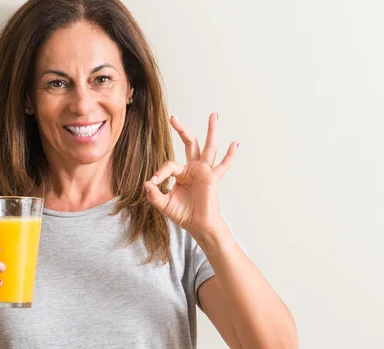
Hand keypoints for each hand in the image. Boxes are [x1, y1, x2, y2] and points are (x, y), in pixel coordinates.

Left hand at [144, 113, 237, 241]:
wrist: (198, 226)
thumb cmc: (184, 214)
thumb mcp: (164, 204)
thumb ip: (155, 194)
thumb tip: (147, 183)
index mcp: (182, 173)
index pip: (169, 165)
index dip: (160, 172)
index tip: (154, 182)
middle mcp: (194, 169)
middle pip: (190, 144)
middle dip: (182, 130)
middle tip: (173, 118)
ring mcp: (204, 172)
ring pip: (208, 147)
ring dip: (211, 131)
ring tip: (214, 115)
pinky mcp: (212, 178)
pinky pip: (223, 166)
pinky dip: (230, 155)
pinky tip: (235, 143)